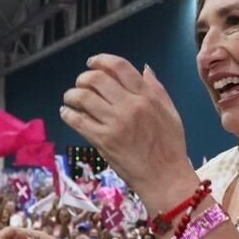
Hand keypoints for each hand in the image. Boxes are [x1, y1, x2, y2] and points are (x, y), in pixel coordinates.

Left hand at [60, 55, 194, 204]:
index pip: (120, 67)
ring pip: (83, 97)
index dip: (102, 60)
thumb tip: (144, 69)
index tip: (92, 62)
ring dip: (72, 94)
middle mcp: (130, 106)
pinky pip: (78, 121)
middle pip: (97, 79)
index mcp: (146, 97)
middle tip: (80, 83)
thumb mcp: (171, 114)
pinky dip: (67, 113)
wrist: (165, 178)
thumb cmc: (171, 148)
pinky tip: (67, 113)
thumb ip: (157, 90)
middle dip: (84, 77)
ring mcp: (115, 124)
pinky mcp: (103, 141)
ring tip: (70, 98)